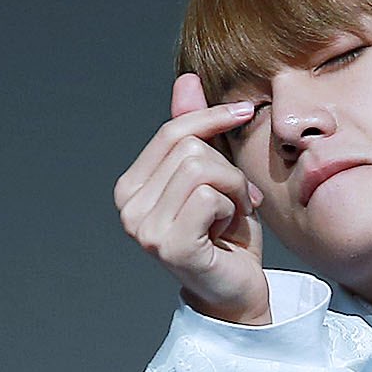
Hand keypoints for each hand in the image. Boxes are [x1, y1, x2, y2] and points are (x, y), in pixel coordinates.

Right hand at [114, 74, 270, 324]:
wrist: (238, 293)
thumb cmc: (227, 238)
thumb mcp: (216, 176)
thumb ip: (198, 132)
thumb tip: (187, 78)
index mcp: (130, 187)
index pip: (171, 131)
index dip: (211, 117)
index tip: (244, 111)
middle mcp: (127, 207)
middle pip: (190, 148)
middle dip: (228, 169)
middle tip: (236, 201)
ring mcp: (143, 227)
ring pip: (203, 168)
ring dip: (233, 190)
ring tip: (231, 215)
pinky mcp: (168, 243)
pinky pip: (209, 196)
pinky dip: (231, 209)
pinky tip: (226, 232)